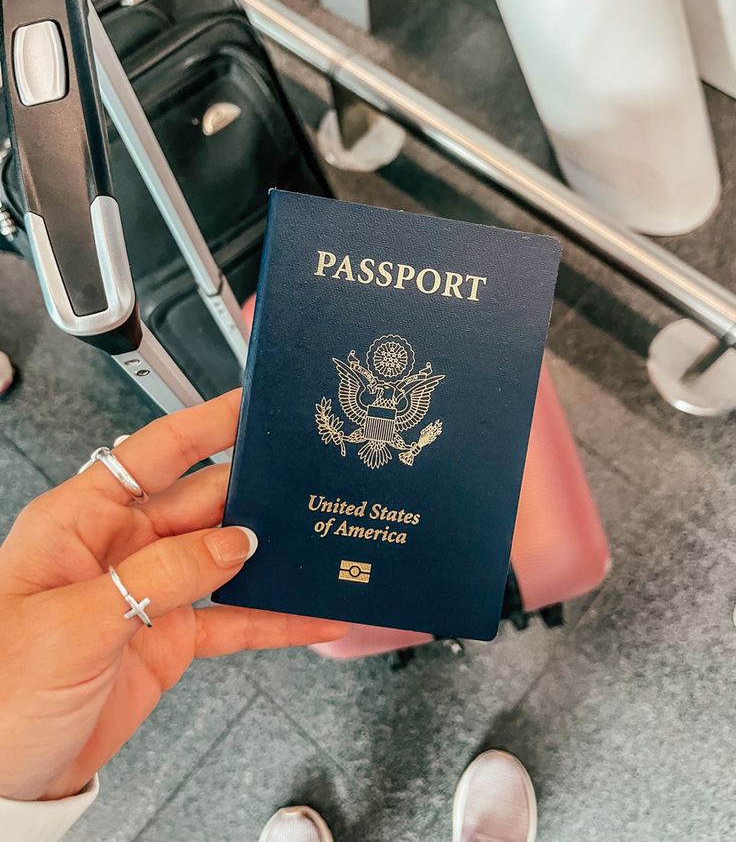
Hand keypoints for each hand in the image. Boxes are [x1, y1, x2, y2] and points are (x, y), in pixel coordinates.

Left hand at [0, 390, 345, 801]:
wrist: (1, 781)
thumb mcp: (78, 622)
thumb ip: (164, 575)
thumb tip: (237, 543)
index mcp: (82, 519)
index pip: (154, 453)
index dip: (206, 425)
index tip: (252, 407)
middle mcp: (119, 547)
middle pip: (202, 503)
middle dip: (255, 493)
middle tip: (308, 486)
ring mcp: (149, 593)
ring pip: (225, 559)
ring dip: (271, 557)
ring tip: (320, 546)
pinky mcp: (168, 640)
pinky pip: (231, 620)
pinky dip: (272, 620)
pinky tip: (308, 615)